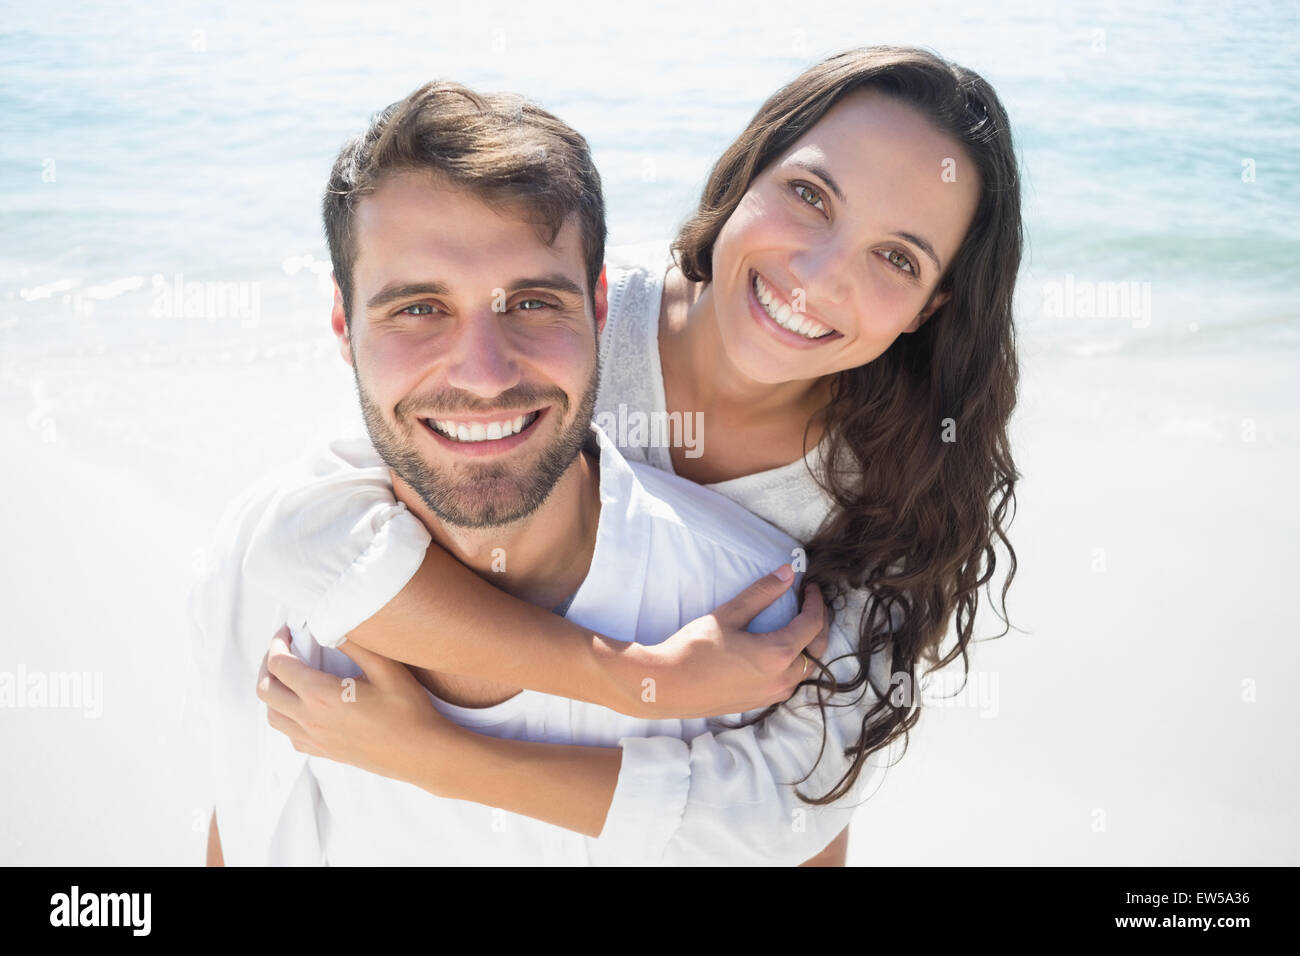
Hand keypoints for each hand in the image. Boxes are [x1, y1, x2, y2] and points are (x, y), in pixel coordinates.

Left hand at [256, 626, 454, 783]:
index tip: (288, 630)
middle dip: (268, 665)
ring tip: (289, 676)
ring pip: (272, 716)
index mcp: (321, 695)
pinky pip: (288, 734)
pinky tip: (304, 705)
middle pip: (265, 690)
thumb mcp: (386, 668)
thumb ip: (355, 644)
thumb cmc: (408, 710)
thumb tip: (333, 625)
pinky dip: (286, 716)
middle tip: (284, 649)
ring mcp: (314, 739)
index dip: (278, 643)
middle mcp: (310, 720)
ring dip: (273, 692)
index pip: (280, 665)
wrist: (419, 753)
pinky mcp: (322, 752)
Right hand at [622, 566, 828, 718]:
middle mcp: (782, 679)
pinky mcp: (760, 703)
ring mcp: (772, 695)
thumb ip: (761, 593)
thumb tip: (788, 573)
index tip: (810, 587)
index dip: (816, 603)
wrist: (667, 686)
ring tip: (799, 626)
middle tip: (810, 604)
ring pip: (806, 670)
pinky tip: (780, 652)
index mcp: (778, 654)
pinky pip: (790, 683)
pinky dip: (795, 664)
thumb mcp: (728, 615)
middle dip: (820, 624)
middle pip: (818, 650)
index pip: (812, 624)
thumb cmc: (694, 649)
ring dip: (810, 647)